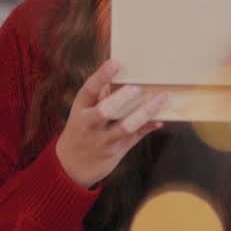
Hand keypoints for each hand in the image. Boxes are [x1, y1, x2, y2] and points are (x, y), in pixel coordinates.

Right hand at [55, 59, 167, 188]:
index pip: (89, 90)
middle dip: (122, 98)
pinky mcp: (116, 151)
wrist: (70, 167)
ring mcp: (103, 140)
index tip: (116, 63)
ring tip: (160, 98)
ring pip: (125, 126)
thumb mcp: (83, 113)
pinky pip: (135, 137)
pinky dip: (148, 126)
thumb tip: (119, 75)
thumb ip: (99, 96)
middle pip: (106, 110)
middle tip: (138, 86)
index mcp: (80, 110)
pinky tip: (160, 118)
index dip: (102, 76)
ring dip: (144, 112)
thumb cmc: (81, 131)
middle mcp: (90, 124)